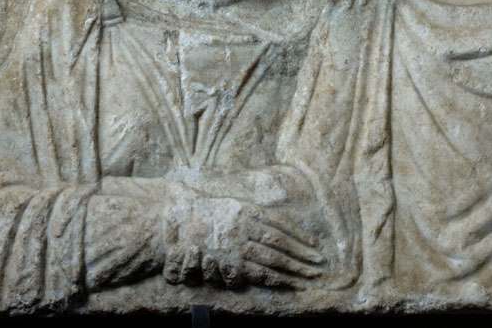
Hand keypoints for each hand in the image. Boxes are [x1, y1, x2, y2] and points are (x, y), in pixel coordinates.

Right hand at [163, 196, 324, 289]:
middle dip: (301, 256)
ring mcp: (234, 246)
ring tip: (308, 278)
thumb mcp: (229, 207)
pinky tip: (286, 284)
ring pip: (270, 261)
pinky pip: (253, 273)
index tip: (316, 247)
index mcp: (246, 210)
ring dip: (292, 271)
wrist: (171, 223)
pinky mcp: (226, 262)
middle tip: (319, 266)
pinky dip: (272, 280)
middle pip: (279, 244)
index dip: (300, 237)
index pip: (280, 225)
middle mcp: (243, 227)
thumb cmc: (199, 214)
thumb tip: (275, 228)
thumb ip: (250, 217)